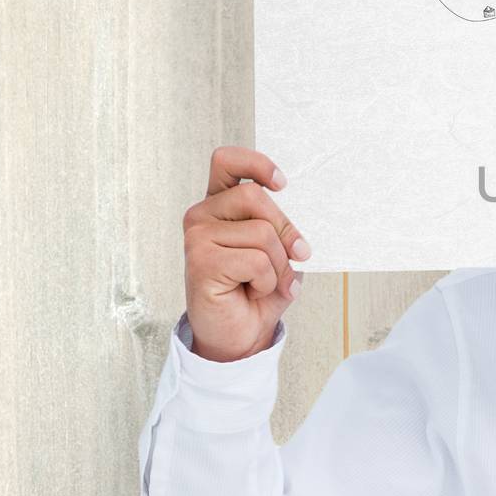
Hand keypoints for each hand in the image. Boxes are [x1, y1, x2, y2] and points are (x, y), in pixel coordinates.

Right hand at [183, 146, 310, 361]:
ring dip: (279, 264)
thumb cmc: (258, 289)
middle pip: (254, 196)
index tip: (282, 184)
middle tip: (299, 255)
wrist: (241, 334)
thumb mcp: (278, 251)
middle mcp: (202, 215)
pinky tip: (253, 291)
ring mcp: (197, 237)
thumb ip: (280, 228)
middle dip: (286, 229)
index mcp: (219, 204)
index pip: (226, 161)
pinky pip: (255, 261)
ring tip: (269, 282)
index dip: (256, 163)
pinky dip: (267, 280)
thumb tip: (298, 225)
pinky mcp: (200, 262)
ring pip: (261, 232)